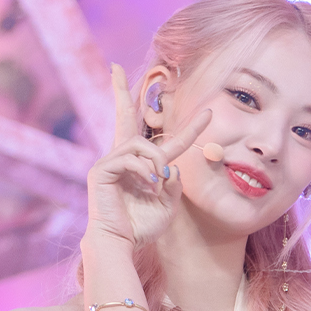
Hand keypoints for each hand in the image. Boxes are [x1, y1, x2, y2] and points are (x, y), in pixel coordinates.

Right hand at [85, 64, 211, 247]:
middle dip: (118, 90)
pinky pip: (130, 158)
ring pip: (141, 144)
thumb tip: (171, 165)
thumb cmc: (141, 228)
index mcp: (141, 165)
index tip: (209, 113)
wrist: (120, 244)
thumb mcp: (167, 205)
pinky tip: (148, 186)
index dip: (190, 128)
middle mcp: (122, 157)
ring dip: (156, 161)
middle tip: (114, 66)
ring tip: (157, 182)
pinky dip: (144, 171)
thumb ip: (173, 184)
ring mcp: (108, 162)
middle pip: (124, 115)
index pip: (167, 140)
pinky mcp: (101, 170)